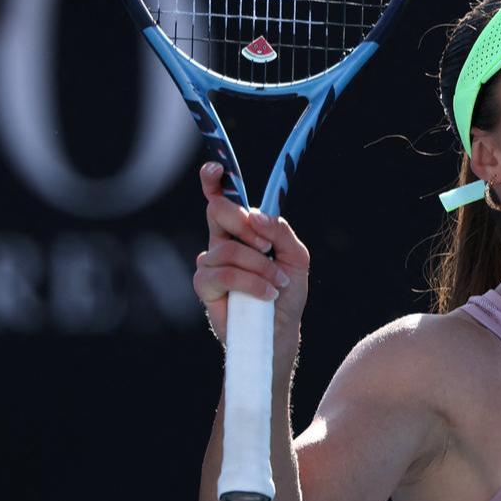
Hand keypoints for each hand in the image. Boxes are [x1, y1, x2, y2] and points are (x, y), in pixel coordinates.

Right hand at [192, 162, 310, 344]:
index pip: (223, 199)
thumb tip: (255, 216)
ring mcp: (210, 263)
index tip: (215, 169)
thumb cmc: (286, 291)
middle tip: (266, 246)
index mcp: (243, 230)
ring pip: (228, 249)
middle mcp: (223, 241)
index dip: (215, 182)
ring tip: (277, 283)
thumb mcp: (295, 256)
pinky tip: (266, 293)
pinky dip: (252, 283)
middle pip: (218, 212)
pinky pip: (223, 273)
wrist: (280, 331)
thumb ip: (280, 231)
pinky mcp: (205, 286)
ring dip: (260, 267)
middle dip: (245, 225)